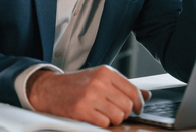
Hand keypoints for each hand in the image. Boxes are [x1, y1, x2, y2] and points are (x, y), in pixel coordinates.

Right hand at [27, 65, 151, 126]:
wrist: (48, 89)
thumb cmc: (76, 84)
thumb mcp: (100, 78)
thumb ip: (123, 86)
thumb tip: (147, 95)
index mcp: (106, 72)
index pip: (133, 90)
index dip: (139, 103)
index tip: (138, 109)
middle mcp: (99, 82)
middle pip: (127, 105)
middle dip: (125, 113)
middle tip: (117, 113)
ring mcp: (90, 96)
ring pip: (118, 116)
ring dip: (114, 120)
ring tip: (105, 115)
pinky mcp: (81, 110)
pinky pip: (104, 123)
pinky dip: (102, 123)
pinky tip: (95, 118)